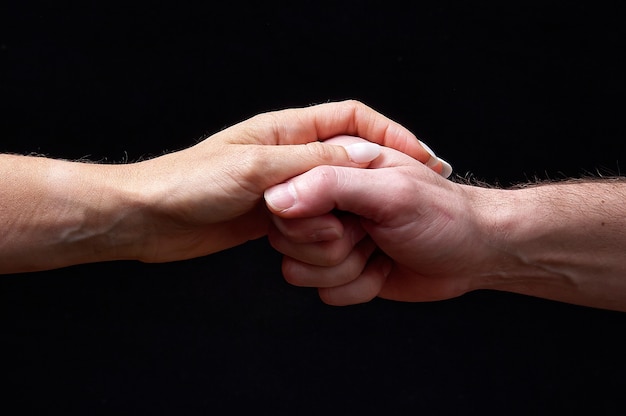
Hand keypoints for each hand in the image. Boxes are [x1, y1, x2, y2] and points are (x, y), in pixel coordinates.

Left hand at [126, 100, 447, 262]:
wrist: (147, 218)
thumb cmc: (190, 184)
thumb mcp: (257, 169)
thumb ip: (310, 164)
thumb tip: (359, 159)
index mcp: (287, 130)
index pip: (352, 118)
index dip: (390, 134)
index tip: (421, 160)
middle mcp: (288, 155)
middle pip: (348, 159)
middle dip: (373, 181)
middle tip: (400, 205)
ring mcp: (281, 188)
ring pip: (332, 195)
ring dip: (349, 213)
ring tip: (367, 234)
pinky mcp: (270, 217)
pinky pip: (311, 221)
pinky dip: (326, 231)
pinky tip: (342, 244)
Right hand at [265, 136, 490, 305]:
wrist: (473, 253)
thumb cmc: (441, 214)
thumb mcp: (390, 191)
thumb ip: (331, 186)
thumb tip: (275, 198)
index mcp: (331, 169)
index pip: (279, 198)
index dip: (307, 222)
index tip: (346, 222)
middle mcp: (323, 203)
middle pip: (285, 239)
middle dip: (333, 249)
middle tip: (370, 235)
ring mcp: (329, 239)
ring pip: (299, 271)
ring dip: (348, 271)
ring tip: (379, 251)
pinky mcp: (339, 270)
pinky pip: (324, 293)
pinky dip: (360, 288)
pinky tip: (383, 268)